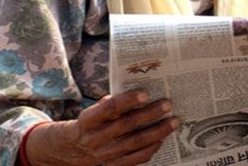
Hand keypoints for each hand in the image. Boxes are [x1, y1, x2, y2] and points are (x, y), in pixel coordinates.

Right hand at [24, 91, 176, 165]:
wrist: (73, 147)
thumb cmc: (93, 121)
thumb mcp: (95, 109)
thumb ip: (113, 101)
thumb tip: (140, 90)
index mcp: (88, 120)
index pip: (109, 109)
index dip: (127, 101)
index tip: (145, 93)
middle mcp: (95, 138)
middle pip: (125, 126)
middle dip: (149, 114)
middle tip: (168, 104)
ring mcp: (104, 154)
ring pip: (134, 143)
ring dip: (157, 132)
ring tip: (174, 122)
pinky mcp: (112, 164)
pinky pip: (135, 159)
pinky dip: (151, 149)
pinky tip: (163, 139)